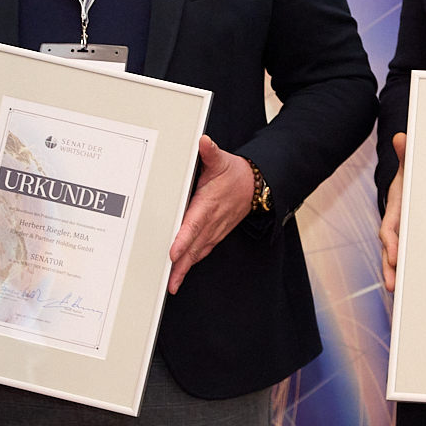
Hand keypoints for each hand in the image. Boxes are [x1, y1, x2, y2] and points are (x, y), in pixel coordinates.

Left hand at [167, 136, 254, 293]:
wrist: (256, 187)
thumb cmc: (236, 175)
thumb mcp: (222, 160)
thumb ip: (210, 153)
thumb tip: (203, 143)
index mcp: (209, 205)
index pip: (193, 225)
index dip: (183, 240)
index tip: (173, 252)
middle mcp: (211, 221)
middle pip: (193, 246)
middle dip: (181, 265)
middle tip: (169, 280)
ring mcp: (214, 230)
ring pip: (197, 252)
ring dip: (185, 268)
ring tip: (173, 283)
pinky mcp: (216, 234)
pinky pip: (202, 251)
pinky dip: (192, 262)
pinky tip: (182, 270)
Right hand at [379, 133, 406, 292]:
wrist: (410, 184)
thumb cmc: (410, 176)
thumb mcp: (409, 164)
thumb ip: (406, 153)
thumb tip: (401, 137)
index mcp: (396, 211)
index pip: (389, 229)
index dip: (391, 242)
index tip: (394, 254)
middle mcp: (397, 227)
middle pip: (390, 250)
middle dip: (390, 267)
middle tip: (392, 284)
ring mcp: (404, 236)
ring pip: (398, 258)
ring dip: (397, 274)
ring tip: (398, 291)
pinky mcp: (413, 242)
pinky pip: (411, 258)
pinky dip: (409, 271)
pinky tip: (415, 286)